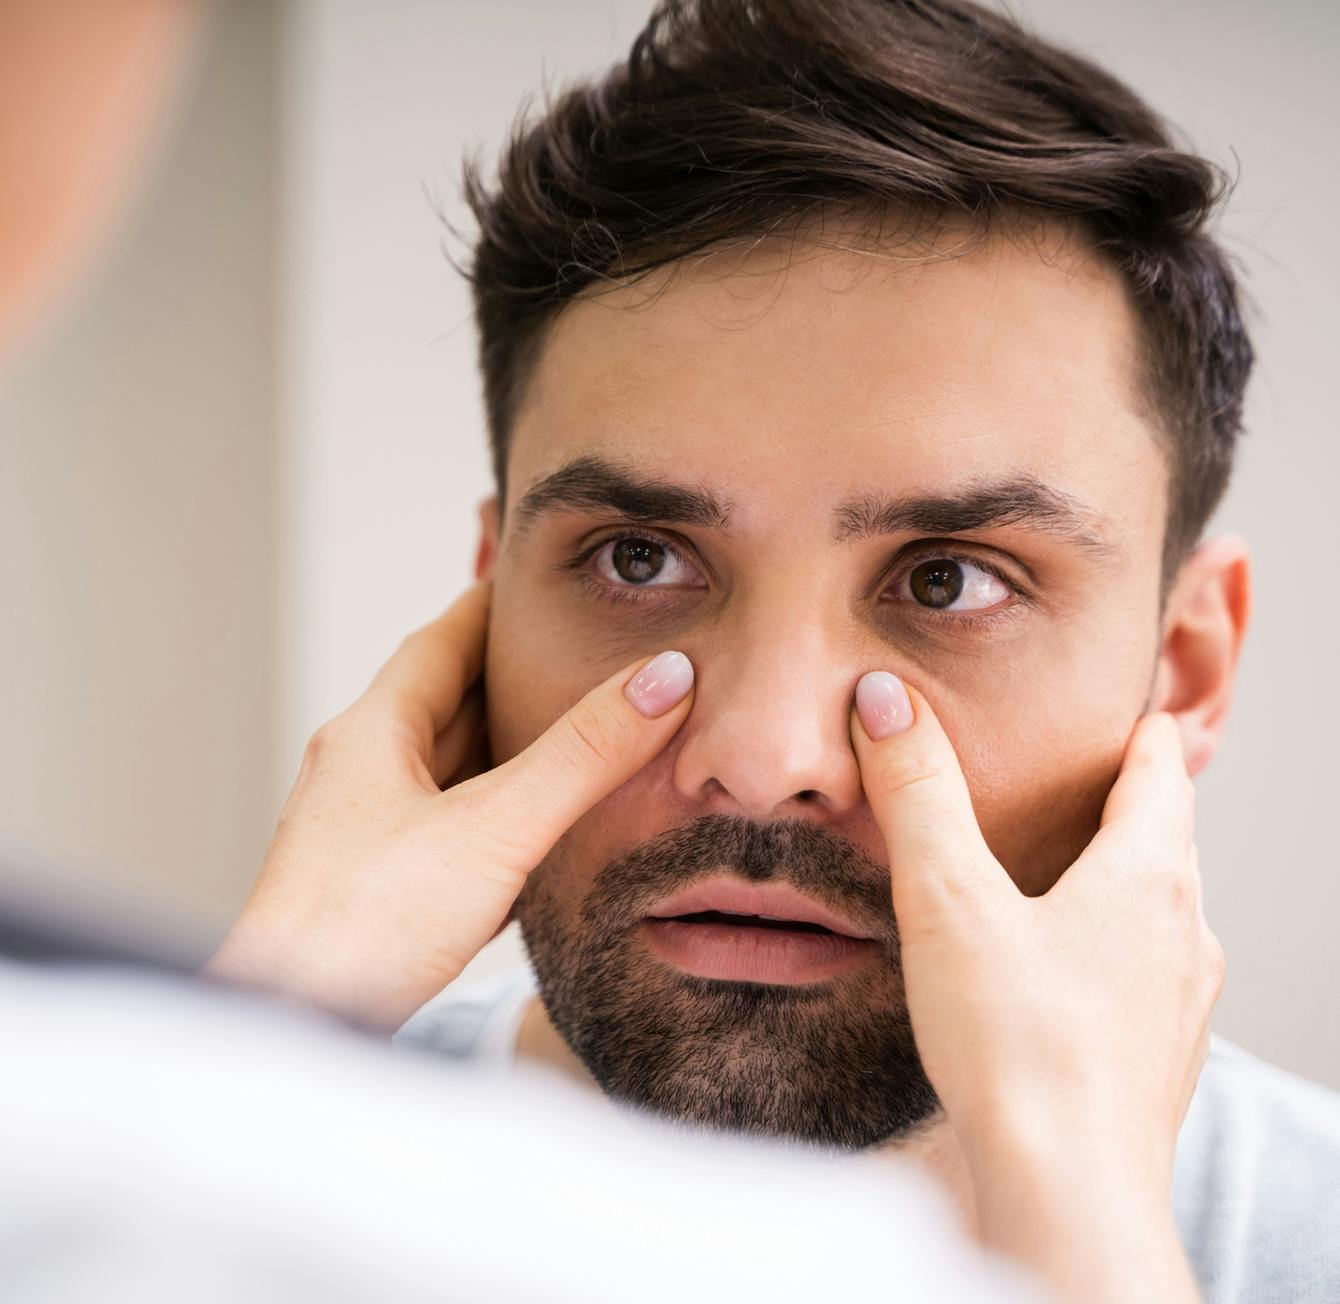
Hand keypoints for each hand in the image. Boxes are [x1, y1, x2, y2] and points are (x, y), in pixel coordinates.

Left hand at [204, 580, 695, 1030]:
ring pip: (451, 771)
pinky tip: (536, 834)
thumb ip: (581, 756)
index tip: (535, 578)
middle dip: (514, 678)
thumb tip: (661, 679)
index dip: (491, 605)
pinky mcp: (381, 890)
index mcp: (372, 734)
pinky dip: (498, 816)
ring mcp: (366, 834)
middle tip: (579, 651)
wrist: (291, 1029)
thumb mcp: (493, 829)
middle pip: (448, 703)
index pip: (441, 640)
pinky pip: (451, 830)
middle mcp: (362, 773)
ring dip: (508, 751)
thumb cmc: (363, 927)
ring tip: (574, 734)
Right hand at [850, 672, 1220, 1302]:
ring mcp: (1180, 1001)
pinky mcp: (1159, 1057)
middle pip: (1165, 840)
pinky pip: (1146, 973)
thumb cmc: (1014, 1043)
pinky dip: (1112, 947)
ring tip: (1067, 870)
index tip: (1123, 711)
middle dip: (1128, 804)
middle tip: (1084, 779)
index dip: (1138, 735)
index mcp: (1147, 876)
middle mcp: (1183, 932)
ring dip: (1122, 880)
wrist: (1066, 1190)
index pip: (1160, 773)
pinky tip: (1061, 972)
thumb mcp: (948, 898)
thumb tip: (887, 700)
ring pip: (1160, 911)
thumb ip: (917, 793)